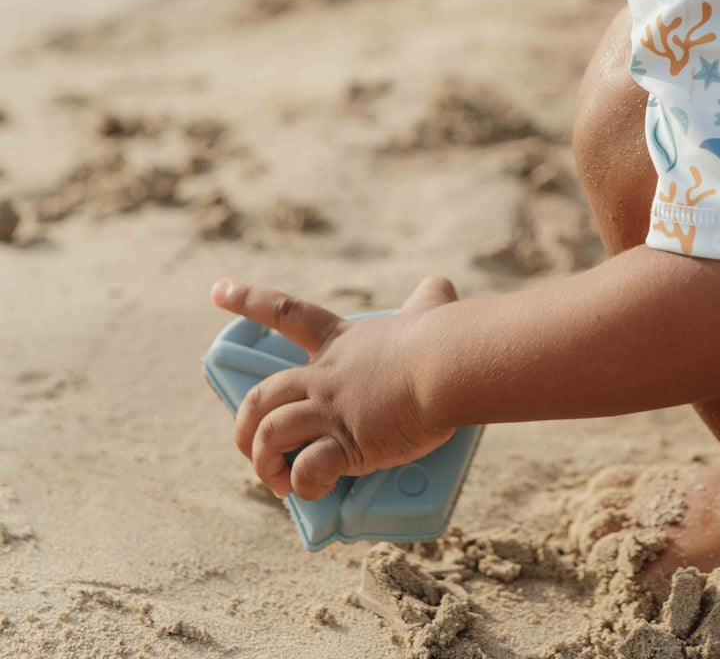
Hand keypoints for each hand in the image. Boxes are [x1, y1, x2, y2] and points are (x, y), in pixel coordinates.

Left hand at [210, 274, 457, 499]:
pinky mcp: (345, 443)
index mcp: (340, 343)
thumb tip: (444, 285)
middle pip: (262, 396)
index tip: (217, 290)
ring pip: (271, 434)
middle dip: (245, 427)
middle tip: (252, 447)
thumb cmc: (440, 337)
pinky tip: (312, 491)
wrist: (445, 364)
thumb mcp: (431, 309)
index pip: (284, 313)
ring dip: (266, 463)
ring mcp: (331, 409)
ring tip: (278, 482)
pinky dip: (303, 486)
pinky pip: (307, 470)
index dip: (247, 299)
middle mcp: (325, 375)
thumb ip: (431, 298)